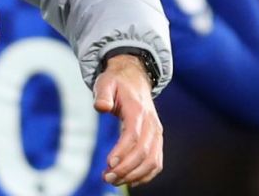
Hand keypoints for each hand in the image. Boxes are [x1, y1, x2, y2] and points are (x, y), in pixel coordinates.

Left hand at [94, 54, 163, 186]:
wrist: (134, 79)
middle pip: (143, 152)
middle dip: (126, 168)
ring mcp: (156, 133)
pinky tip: (129, 180)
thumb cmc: (116, 82)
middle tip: (107, 178)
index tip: (108, 164)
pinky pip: (156, 162)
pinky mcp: (157, 140)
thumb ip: (102, 94)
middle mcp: (151, 124)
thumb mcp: (105, 82)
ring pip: (152, 161)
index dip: (122, 152)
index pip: (133, 135)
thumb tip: (101, 107)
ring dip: (135, 175)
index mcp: (138, 110)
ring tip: (114, 181)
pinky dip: (145, 175)